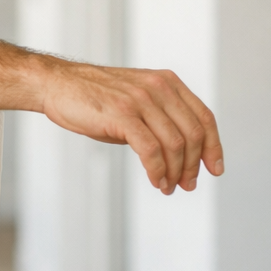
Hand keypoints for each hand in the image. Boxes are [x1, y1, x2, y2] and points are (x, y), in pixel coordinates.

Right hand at [36, 59, 223, 194]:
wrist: (57, 85)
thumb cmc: (92, 97)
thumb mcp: (135, 100)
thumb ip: (158, 118)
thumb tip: (176, 154)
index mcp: (167, 83)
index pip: (203, 117)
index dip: (213, 147)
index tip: (214, 169)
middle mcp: (158, 88)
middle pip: (192, 134)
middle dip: (193, 165)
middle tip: (187, 185)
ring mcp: (140, 100)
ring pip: (174, 144)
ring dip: (175, 172)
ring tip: (168, 187)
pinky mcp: (122, 114)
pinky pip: (150, 149)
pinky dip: (157, 170)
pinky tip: (155, 180)